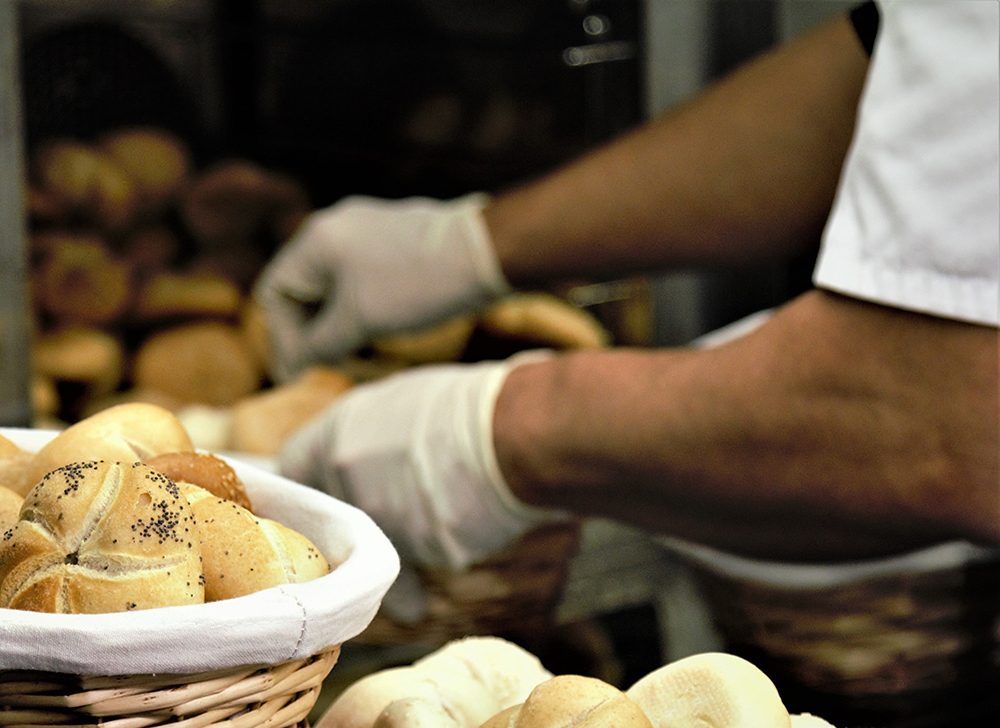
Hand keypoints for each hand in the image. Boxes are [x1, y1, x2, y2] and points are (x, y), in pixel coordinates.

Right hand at [253, 193, 509, 380]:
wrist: (489, 251)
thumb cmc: (419, 284)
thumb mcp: (359, 321)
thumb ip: (318, 345)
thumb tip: (295, 365)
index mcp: (317, 240)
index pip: (276, 294)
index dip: (282, 339)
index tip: (299, 373)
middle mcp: (337, 226)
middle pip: (305, 288)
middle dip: (311, 331)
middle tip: (323, 367)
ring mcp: (369, 229)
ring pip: (336, 285)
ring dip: (337, 322)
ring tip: (352, 354)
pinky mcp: (398, 239)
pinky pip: (363, 277)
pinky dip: (362, 307)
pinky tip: (381, 332)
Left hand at [278, 353, 561, 570]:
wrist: (518, 432)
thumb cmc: (471, 403)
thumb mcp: (406, 400)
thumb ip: (369, 431)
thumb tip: (365, 448)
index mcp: (338, 433)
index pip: (292, 465)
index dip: (310, 476)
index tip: (321, 487)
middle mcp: (347, 479)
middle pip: (335, 513)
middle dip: (358, 520)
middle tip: (381, 523)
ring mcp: (382, 519)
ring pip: (379, 544)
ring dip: (400, 548)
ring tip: (421, 570)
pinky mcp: (420, 552)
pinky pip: (422, 556)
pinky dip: (437, 551)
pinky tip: (462, 536)